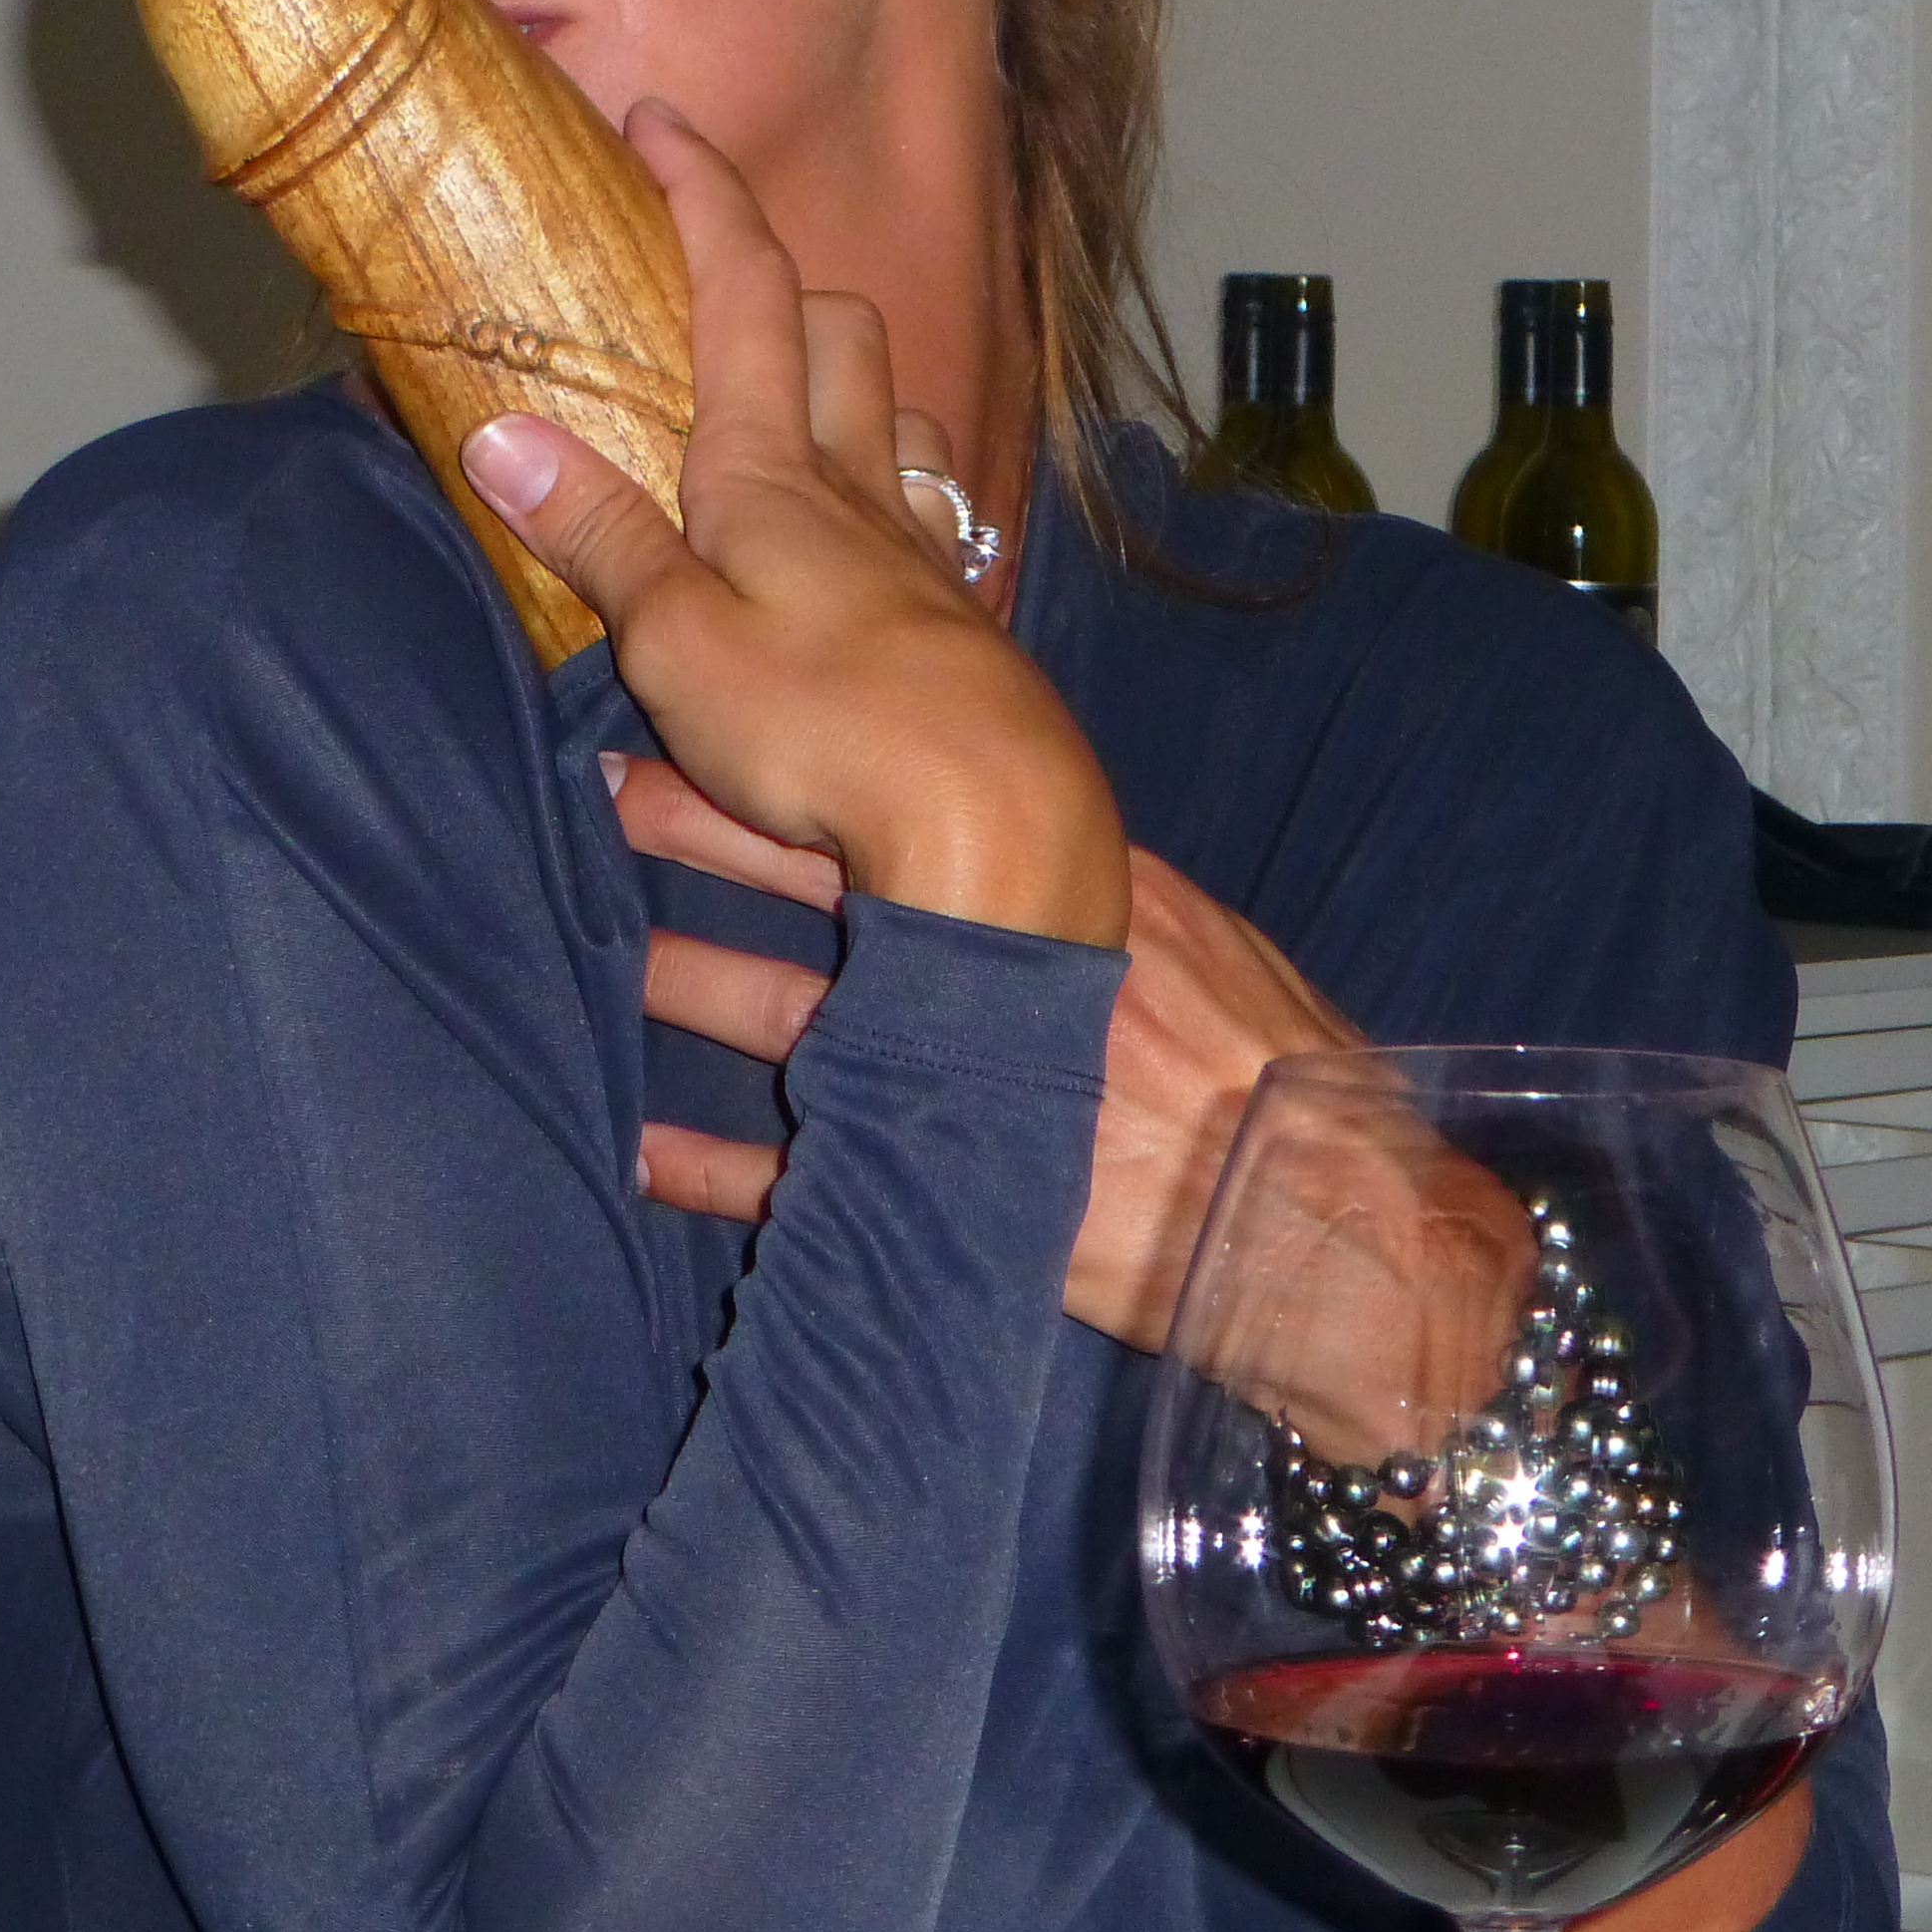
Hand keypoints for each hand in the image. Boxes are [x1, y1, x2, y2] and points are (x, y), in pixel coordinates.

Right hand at [462, 103, 1126, 947]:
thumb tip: (501, 430)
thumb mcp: (677, 640)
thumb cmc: (825, 728)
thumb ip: (599, 535)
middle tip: (711, 281)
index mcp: (775, 471)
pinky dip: (887, 495)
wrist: (995, 827)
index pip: (743, 289)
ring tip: (795, 402)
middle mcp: (858, 490)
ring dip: (850, 383)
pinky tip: (867, 544)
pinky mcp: (955, 629)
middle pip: (839, 333)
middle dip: (778, 278)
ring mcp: (918, 556)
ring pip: (901, 420)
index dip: (702, 193)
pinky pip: (927, 520)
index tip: (657, 120)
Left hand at [615, 754, 1359, 1351]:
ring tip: (604, 945)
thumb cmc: (1274, 1070)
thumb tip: (1020, 813)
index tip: (722, 707)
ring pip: (793, 1026)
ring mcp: (960, 1097)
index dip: (808, 759)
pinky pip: (803, 1188)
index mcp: (1060, 904)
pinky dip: (718, 1173)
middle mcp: (995, 980)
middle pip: (829, 892)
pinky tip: (641, 1152)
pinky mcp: (945, 1207)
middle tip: (616, 783)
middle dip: (717, 836)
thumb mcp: (1192, 940)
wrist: (1326, 1223)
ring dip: (690, 982)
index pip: (914, 804)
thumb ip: (1096, 884)